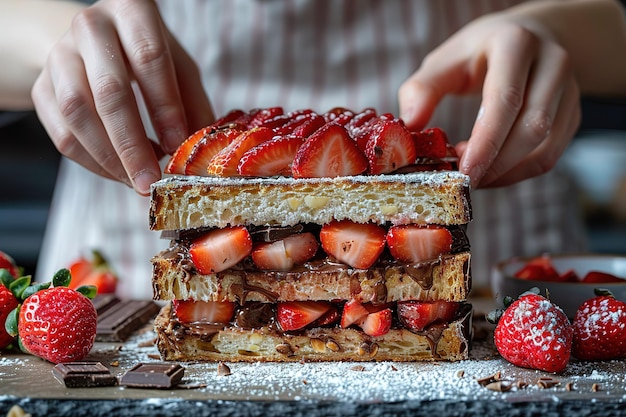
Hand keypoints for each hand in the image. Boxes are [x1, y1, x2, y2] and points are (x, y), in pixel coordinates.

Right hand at [31, 0, 212, 194]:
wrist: (94, 40)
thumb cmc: (146, 54)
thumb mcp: (178, 66)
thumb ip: (193, 102)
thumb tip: (200, 149)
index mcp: (131, 11)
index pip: (149, 58)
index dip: (165, 107)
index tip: (177, 146)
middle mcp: (90, 27)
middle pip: (109, 92)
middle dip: (133, 145)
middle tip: (151, 181)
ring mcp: (60, 55)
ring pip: (78, 114)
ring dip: (110, 158)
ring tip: (137, 180)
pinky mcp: (42, 86)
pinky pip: (62, 133)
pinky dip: (92, 162)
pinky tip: (118, 172)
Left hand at [398, 13, 580, 188]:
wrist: (528, 37)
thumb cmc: (478, 52)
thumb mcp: (445, 59)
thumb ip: (423, 88)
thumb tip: (411, 124)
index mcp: (516, 43)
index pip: (506, 100)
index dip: (486, 142)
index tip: (463, 171)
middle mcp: (553, 63)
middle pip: (532, 127)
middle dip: (496, 163)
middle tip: (463, 180)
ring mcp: (570, 90)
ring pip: (545, 146)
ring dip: (506, 172)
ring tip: (474, 176)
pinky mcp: (573, 114)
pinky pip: (549, 155)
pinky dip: (518, 173)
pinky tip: (491, 173)